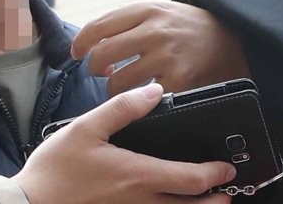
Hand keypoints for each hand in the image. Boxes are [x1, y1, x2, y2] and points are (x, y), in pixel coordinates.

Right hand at [13, 83, 234, 203]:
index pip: (189, 179)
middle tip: (228, 193)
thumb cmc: (54, 170)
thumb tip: (154, 91)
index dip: (214, 175)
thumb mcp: (87, 128)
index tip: (228, 169)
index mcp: (137, 176)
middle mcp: (138, 203)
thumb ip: (123, 108)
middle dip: (213, 201)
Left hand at [72, 1, 249, 95]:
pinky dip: (137, 98)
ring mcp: (167, 56)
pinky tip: (143, 93)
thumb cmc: (186, 26)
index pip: (99, 26)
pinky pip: (141, 97)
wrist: (231, 38)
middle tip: (100, 72)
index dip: (81, 43)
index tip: (77, 53)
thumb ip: (127, 21)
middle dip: (94, 68)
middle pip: (102, 54)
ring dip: (113, 87)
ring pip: (117, 81)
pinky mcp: (178, 79)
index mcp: (147, 9)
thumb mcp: (160, 10)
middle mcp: (155, 30)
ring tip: (123, 84)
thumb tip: (89, 44)